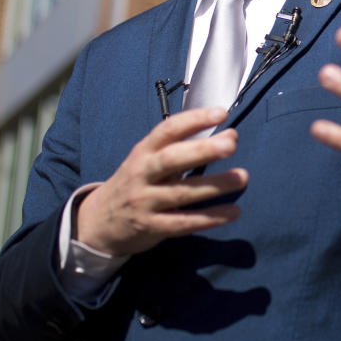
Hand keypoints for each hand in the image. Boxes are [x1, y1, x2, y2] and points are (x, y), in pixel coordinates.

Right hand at [75, 107, 247, 256]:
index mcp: (143, 152)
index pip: (167, 130)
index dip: (194, 119)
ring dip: (214, 185)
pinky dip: (210, 218)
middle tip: (231, 145)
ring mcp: (144, 202)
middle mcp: (142, 174)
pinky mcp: (151, 227)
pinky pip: (183, 223)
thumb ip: (189, 148)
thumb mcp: (152, 161)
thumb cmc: (136, 183)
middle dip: (202, 151)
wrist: (98, 222)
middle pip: (171, 159)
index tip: (222, 113)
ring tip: (242, 177)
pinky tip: (233, 212)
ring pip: (181, 193)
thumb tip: (231, 136)